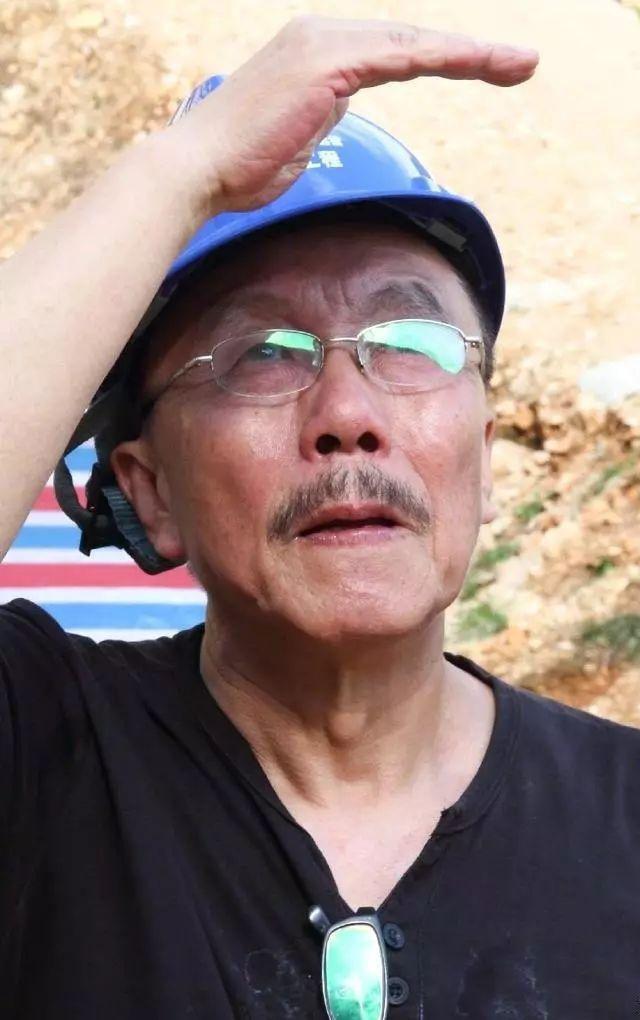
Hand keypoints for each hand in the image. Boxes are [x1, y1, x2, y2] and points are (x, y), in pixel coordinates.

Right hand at [166, 15, 538, 217]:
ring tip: (522, 64)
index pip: (393, 53)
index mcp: (316, 53)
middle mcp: (322, 36)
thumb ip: (322, 117)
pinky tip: (483, 63)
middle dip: (472, 53)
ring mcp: (324, 44)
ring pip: (414, 43)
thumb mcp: (295, 138)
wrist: (198, 171)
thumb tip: (340, 109)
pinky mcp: (327, 63)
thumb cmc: (239, 168)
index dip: (441, 59)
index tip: (484, 71)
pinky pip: (401, 56)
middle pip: (412, 40)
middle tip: (523, 64)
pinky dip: (446, 57)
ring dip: (475, 54)